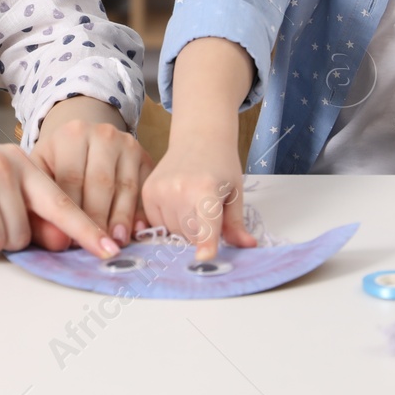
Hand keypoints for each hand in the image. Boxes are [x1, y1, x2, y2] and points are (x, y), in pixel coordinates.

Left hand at [30, 96, 153, 250]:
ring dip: (121, 219)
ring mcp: (127, 144)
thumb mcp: (39, 180)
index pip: (71, 179)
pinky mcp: (146, 157)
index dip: (72, 214)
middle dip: (98, 220)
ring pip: (126, 187)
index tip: (71, 243)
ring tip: (115, 244)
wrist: (82, 142)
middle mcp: (102, 134)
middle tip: (95, 248)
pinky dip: (140, 213)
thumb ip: (39, 213)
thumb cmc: (57, 165)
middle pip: (101, 183)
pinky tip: (134, 233)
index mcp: (71, 134)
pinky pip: (145, 189)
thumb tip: (60, 242)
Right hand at [140, 134, 257, 260]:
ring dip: (183, 229)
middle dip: (200, 235)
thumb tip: (248, 245)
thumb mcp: (235, 193)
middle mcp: (179, 189)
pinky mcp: (147, 192)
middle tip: (207, 212)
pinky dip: (168, 222)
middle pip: (189, 236)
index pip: (206, 223)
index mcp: (206, 189)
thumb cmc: (220, 165)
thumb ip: (236, 223)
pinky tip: (177, 204)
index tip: (205, 257)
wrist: (198, 137)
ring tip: (192, 204)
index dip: (207, 243)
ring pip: (172, 233)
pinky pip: (157, 224)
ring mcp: (160, 191)